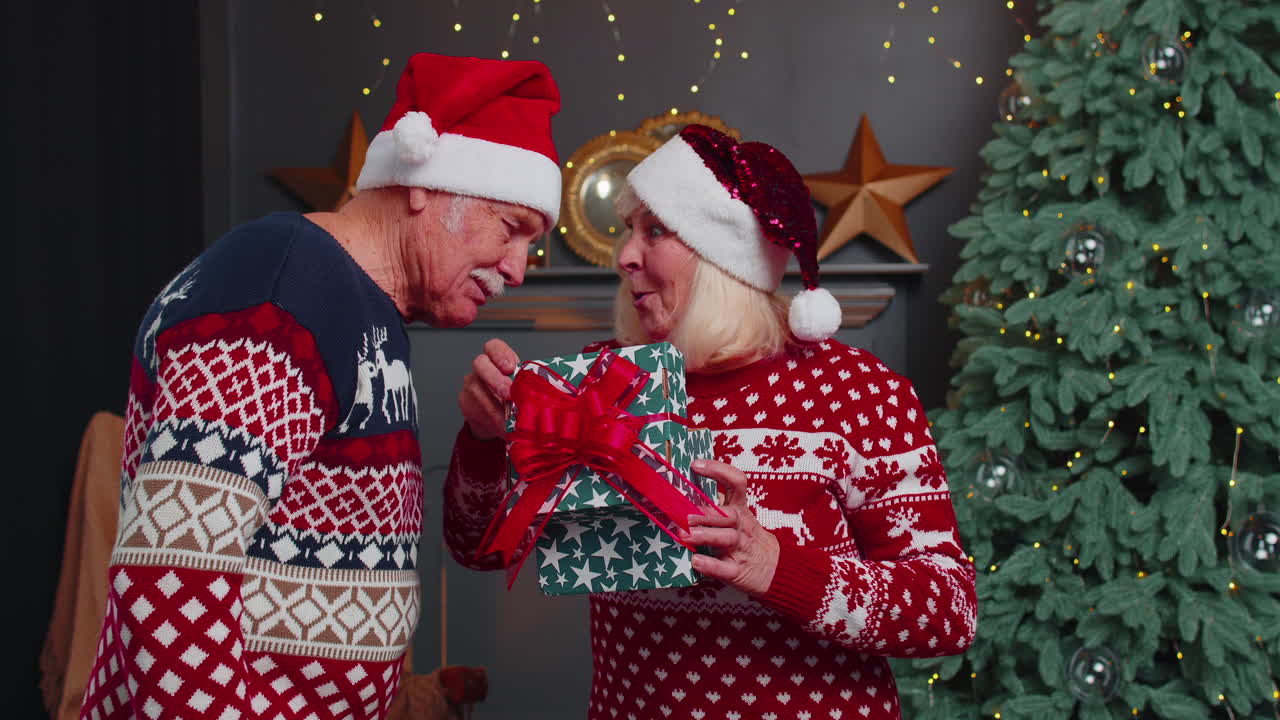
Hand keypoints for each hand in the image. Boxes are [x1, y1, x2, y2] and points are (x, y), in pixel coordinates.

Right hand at [458, 338, 519, 439]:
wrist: (493, 419)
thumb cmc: (512, 397)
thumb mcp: (523, 386)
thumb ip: (529, 384)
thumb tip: (550, 389)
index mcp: (497, 359)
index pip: (494, 347)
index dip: (501, 354)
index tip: (510, 367)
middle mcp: (482, 369)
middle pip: (480, 364)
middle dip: (496, 379)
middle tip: (509, 395)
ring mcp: (471, 385)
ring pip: (477, 390)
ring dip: (495, 406)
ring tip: (510, 418)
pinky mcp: (465, 403)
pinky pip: (476, 410)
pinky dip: (491, 420)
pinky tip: (502, 426)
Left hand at [680, 459, 779, 595]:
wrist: (775, 569)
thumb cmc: (747, 539)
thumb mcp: (738, 518)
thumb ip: (716, 506)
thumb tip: (683, 491)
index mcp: (741, 510)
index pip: (736, 482)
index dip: (718, 470)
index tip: (695, 465)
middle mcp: (741, 526)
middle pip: (727, 514)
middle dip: (705, 513)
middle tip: (683, 513)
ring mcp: (740, 549)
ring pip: (726, 538)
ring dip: (705, 535)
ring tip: (685, 535)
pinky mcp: (738, 571)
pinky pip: (724, 568)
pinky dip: (710, 565)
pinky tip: (696, 561)